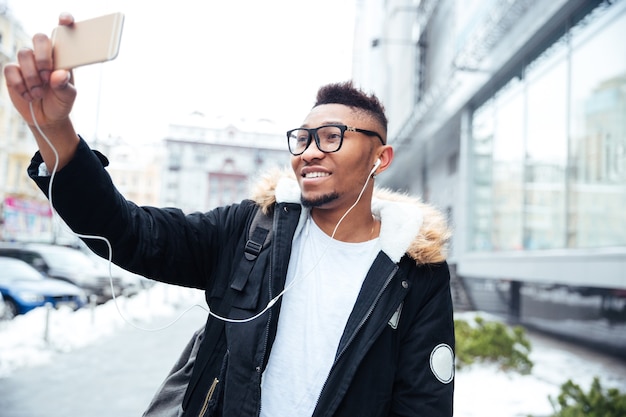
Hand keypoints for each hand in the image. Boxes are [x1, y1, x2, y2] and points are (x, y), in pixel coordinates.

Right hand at [3, 13, 76, 129]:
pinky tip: (29, 96)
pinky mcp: (13, 72)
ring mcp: (27, 62)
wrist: (47, 118)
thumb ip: (64, 86)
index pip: (62, 32)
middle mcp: (44, 54)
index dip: (64, 21)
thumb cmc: (60, 102)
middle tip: (47, 75)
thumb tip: (59, 74)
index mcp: (62, 56)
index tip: (66, 20)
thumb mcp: (68, 97)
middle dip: (43, 56)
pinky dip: (20, 85)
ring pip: (24, 54)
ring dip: (32, 76)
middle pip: (39, 38)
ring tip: (39, 93)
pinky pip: (11, 69)